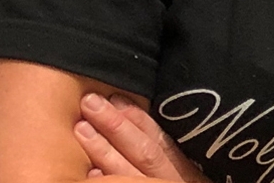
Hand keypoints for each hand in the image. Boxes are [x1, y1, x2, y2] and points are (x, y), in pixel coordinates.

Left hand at [73, 93, 208, 181]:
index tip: (118, 99)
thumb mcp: (192, 175)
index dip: (139, 120)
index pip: (161, 141)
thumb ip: (172, 158)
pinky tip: (89, 174)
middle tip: (91, 103)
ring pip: (129, 174)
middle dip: (116, 127)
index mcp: (185, 171)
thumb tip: (139, 125)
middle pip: (144, 153)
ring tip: (81, 129)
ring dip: (103, 150)